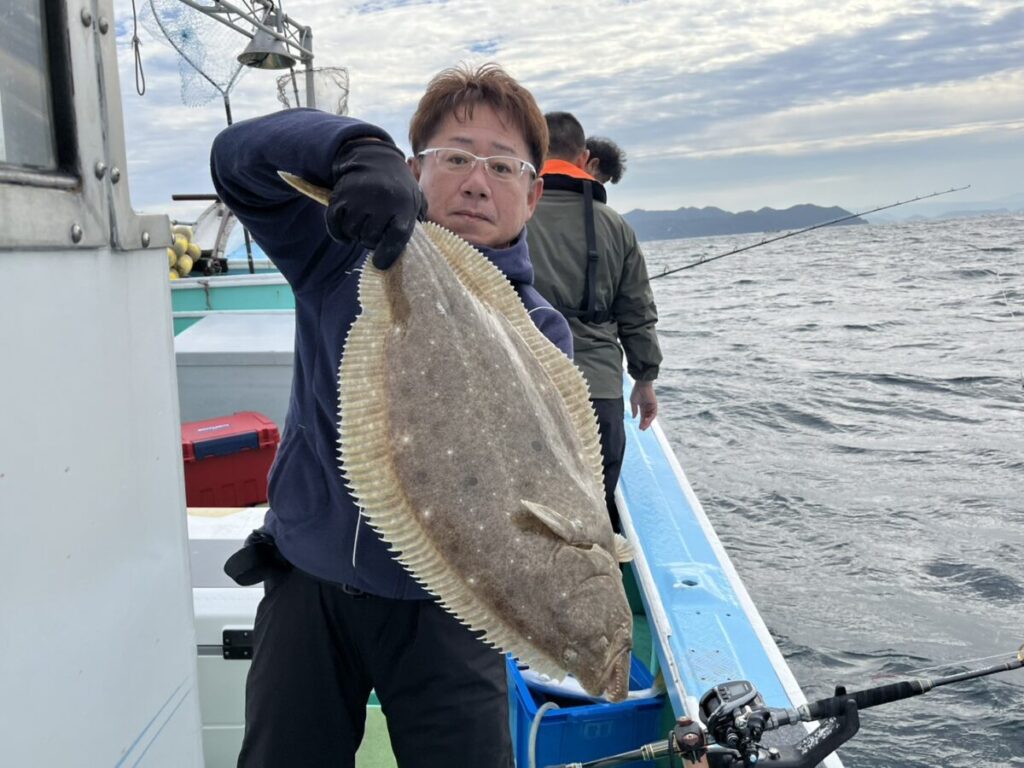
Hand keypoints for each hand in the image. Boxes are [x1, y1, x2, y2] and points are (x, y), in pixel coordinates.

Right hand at [326, 138, 426, 268]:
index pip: (397, 237)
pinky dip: (339, 232)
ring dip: (356, 233)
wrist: (374, 158)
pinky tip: (346, 231)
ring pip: (352, 233)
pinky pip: (335, 225)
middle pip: (370, 239)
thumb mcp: (415, 199)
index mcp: (403, 204)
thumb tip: (417, 248)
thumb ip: (417, 221)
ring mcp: (358, 199)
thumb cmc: (398, 185)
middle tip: (374, 231)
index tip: (380, 263)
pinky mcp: (339, 197)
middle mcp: (381, 202)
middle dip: (371, 240)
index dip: (388, 254)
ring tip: (363, 223)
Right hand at [630, 381, 657, 430]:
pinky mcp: (654, 405)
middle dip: (645, 424)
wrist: (642, 385)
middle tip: (642, 429)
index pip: (643, 416)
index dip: (641, 422)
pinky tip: (646, 422)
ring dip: (647, 422)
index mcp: (642, 406)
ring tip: (643, 427)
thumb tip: (634, 417)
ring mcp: (651, 406)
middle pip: (647, 418)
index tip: (639, 428)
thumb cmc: (637, 392)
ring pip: (650, 417)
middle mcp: (647, 407)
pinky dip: (650, 418)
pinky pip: (653, 414)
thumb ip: (634, 410)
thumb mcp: (633, 402)